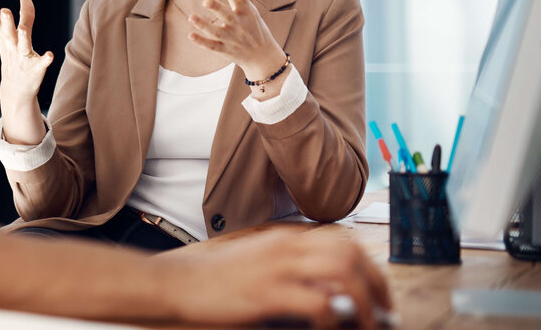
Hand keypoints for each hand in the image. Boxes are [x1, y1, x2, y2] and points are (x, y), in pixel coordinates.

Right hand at [0, 0, 53, 108]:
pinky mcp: (36, 69)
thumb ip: (21, 18)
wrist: (16, 91)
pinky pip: (41, 63)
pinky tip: (50, 55)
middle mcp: (13, 48)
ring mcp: (24, 59)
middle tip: (5, 11)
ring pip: (23, 46)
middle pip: (9, 33)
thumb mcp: (11, 40)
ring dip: (23, 37)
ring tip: (23, 29)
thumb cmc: (15, 59)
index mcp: (6, 40)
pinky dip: (45, 59)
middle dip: (7, 23)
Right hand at [158, 229, 391, 327]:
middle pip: (353, 254)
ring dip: (363, 305)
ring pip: (344, 275)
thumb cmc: (215, 280)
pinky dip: (333, 319)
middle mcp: (286, 246)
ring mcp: (277, 268)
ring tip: (365, 326)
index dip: (371, 270)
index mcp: (285, 238)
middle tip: (383, 315)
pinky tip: (328, 329)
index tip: (379, 297)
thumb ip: (292, 270)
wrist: (176, 284)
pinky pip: (319, 303)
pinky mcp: (267, 293)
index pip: (345, 242)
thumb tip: (331, 293)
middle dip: (378, 287)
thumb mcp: (257, 263)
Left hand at [185, 0, 285, 82]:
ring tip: (191, 17)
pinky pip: (212, 46)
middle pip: (227, 16)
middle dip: (217, 9)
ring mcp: (232, 39)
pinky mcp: (225, 50)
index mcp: (247, 12)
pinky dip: (202, 42)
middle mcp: (240, 25)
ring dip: (203, 25)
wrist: (263, 56)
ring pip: (216, 32)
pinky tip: (191, 35)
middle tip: (206, 1)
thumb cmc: (252, 25)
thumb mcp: (247, 8)